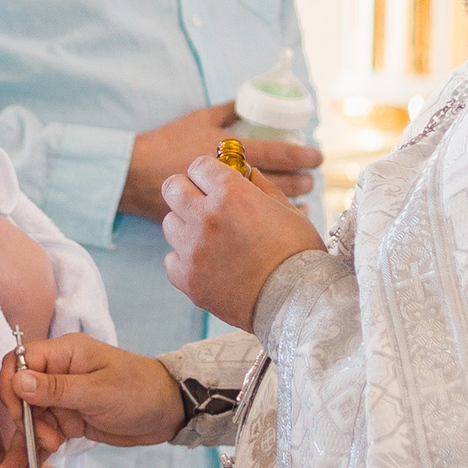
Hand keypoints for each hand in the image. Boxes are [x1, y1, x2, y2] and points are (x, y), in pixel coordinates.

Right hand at [0, 336, 185, 448]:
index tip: (19, 413)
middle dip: (26, 419)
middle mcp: (58, 373)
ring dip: (33, 436)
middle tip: (48, 439)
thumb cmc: (140, 392)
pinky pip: (44, 433)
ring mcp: (62, 397)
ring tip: (53, 448)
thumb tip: (18, 382)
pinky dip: (35, 449)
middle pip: (21, 393)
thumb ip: (57, 389)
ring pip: (30, 417)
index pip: (19, 362)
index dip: (12, 386)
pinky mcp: (68, 419)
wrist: (169, 413)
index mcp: (64, 353)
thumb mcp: (100, 392)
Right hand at [119, 103, 321, 219]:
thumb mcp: (199, 119)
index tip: (316, 158)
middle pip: (279, 182)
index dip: (302, 156)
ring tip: (300, 195)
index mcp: (229, 151)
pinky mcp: (213, 222)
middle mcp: (229, 181)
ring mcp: (222, 205)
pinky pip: (249, 226)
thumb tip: (252, 99)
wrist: (134, 176)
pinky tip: (278, 217)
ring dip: (289, 199)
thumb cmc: (168, 143)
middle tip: (311, 178)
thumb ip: (228, 111)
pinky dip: (269, 221)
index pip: (277, 153)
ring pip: (268, 206)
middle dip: (301, 181)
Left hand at [158, 156, 324, 329]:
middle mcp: (206, 217)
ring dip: (185, 226)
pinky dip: (185, 260)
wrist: (295, 302)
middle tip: (201, 202)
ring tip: (209, 238)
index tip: (213, 180)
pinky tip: (207, 264)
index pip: (199, 165)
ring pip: (169, 222)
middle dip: (186, 190)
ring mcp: (192, 248)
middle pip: (172, 187)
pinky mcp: (186, 277)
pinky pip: (171, 259)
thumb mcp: (288, 211)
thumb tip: (248, 172)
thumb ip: (263, 188)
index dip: (207, 172)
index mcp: (232, 194)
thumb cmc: (298, 255)